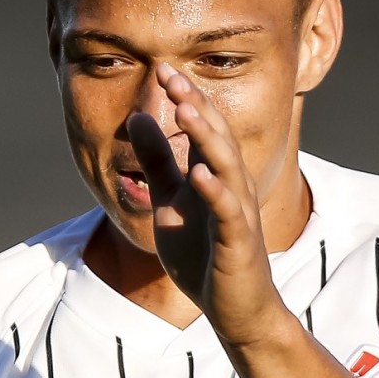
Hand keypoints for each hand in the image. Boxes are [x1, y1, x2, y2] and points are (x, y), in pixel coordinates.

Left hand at [127, 64, 285, 346]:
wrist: (234, 309)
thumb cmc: (204, 255)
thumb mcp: (170, 202)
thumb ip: (158, 162)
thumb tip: (139, 117)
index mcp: (215, 174)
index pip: (203, 127)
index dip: (185, 97)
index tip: (161, 69)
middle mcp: (232, 187)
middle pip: (217, 137)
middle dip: (195, 105)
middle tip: (171, 74)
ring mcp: (238, 213)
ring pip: (227, 166)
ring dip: (207, 137)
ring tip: (186, 109)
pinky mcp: (239, 243)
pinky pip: (229, 213)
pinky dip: (215, 192)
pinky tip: (200, 174)